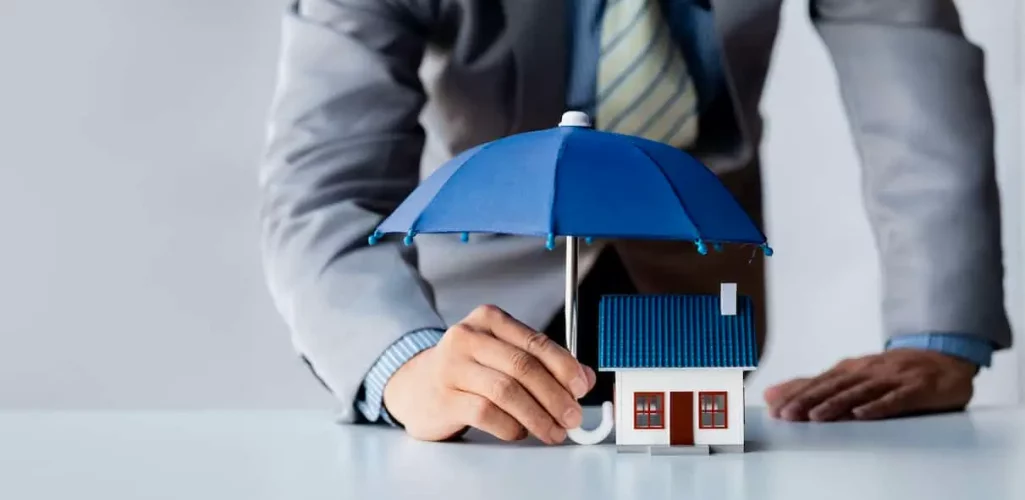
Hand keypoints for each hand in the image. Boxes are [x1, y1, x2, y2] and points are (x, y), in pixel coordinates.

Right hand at [383, 305, 596, 443]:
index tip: (581, 387)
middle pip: (522, 367)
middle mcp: (467, 337)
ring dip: (537, 416)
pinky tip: (520, 431)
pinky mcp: (444, 396)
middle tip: (572, 417)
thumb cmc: (467, 369)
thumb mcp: (503, 356)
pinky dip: (510, 426)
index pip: (535, 341)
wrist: (416, 385)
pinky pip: (486, 413)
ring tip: (552, 430)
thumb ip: (544, 363)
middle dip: (554, 396)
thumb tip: (584, 379)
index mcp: (489, 320)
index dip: (564, 366)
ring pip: (506, 391)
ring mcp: (452, 366)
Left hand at [764, 349, 976, 421]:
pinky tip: (862, 414)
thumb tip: (772, 393)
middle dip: (808, 399)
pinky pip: (895, 398)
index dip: (796, 395)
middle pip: (834, 386)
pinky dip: (878, 406)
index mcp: (850, 369)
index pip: (818, 382)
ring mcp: (892, 378)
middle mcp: (867, 371)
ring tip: (815, 416)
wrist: (943, 357)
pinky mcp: (916, 388)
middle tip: (787, 413)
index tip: (774, 408)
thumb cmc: (891, 371)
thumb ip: (813, 386)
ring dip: (836, 403)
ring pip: (859, 391)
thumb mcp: (851, 375)